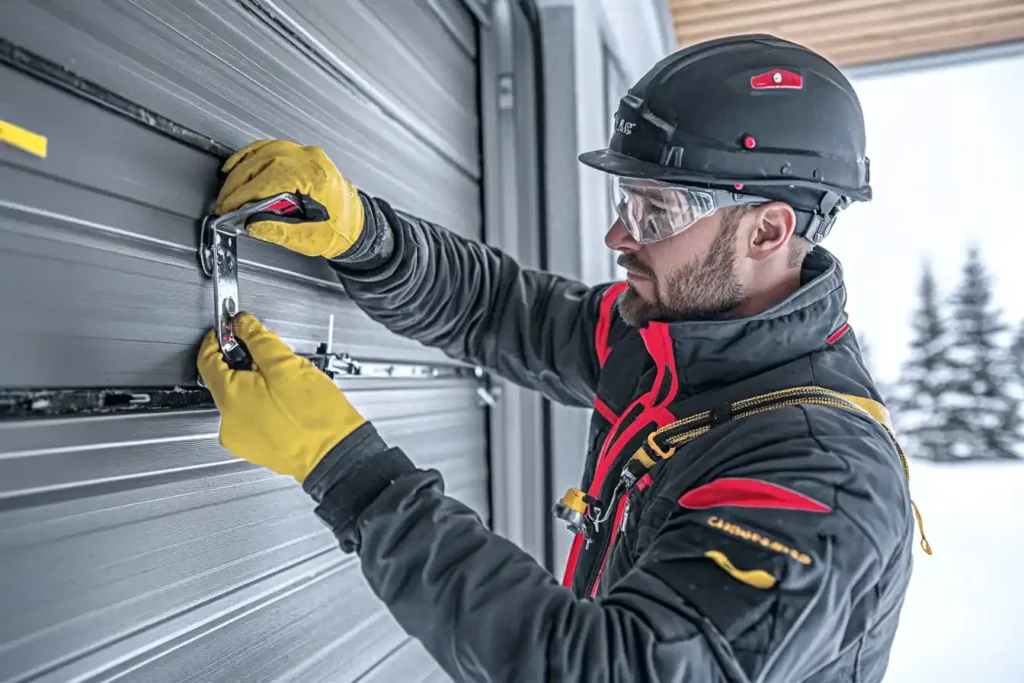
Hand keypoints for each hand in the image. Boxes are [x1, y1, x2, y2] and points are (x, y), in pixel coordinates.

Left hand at [197, 312, 365, 481]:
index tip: (228, 330)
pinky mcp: (254, 447)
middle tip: (271, 359)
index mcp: (232, 398)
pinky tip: (286, 405)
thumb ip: (259, 339)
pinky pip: (250, 417)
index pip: (206, 360)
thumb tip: (242, 324)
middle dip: (244, 363)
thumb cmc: (315, 417)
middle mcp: (228, 421)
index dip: (217, 339)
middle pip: (224, 380)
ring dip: (255, 386)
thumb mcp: (288, 366)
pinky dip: (262, 405)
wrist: (334, 456)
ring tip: (286, 387)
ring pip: (240, 399)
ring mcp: (240, 438)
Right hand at [216, 140, 364, 258]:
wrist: (357, 226)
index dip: (242, 195)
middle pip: (261, 163)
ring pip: (263, 152)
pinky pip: (269, 148)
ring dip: (240, 169)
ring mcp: (306, 154)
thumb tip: (249, 223)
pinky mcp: (301, 155)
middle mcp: (310, 159)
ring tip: (227, 189)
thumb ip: (276, 230)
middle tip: (224, 203)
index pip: (267, 180)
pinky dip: (250, 156)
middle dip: (237, 185)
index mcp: (314, 176)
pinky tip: (237, 166)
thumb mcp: (307, 238)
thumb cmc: (340, 230)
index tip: (228, 207)